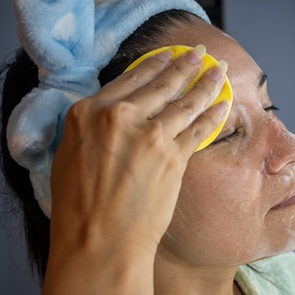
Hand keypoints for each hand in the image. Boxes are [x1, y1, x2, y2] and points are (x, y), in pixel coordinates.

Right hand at [49, 45, 228, 259]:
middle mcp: (119, 116)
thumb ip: (94, 129)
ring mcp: (150, 135)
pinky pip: (199, 128)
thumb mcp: (70, 156)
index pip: (128, 79)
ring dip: (207, 83)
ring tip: (220, 71)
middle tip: (202, 53)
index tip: (168, 55)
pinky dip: (214, 114)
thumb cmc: (79, 208)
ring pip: (185, 101)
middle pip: (161, 84)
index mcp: (87, 113)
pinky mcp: (173, 156)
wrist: (99, 242)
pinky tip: (224, 104)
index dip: (154, 64)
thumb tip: (113, 116)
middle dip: (186, 64)